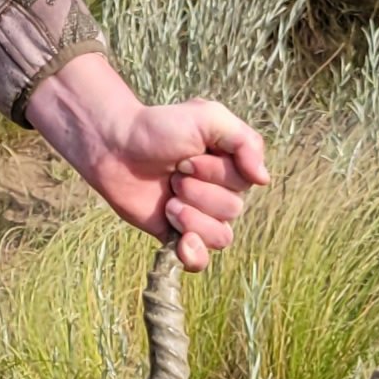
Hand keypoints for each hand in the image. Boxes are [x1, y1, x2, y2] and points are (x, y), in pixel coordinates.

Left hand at [23, 54, 269, 265]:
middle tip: (174, 175)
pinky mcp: (174, 236)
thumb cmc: (160, 126)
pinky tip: (182, 242)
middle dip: (199, 192)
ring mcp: (198, 217)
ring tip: (168, 202)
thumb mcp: (208, 116)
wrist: (114, 146)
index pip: (244, 184)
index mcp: (231, 166)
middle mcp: (219, 193)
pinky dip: (194, 255)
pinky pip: (200, 261)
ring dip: (192, 218)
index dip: (216, 173)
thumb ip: (245, 141)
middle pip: (232, 211)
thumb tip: (264, 180)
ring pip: (220, 237)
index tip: (186, 156)